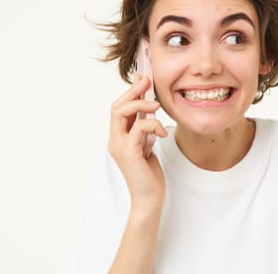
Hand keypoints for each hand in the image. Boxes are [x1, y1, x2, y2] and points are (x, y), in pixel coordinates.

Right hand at [108, 73, 167, 207]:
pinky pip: (138, 128)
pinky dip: (153, 124)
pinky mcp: (129, 152)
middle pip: (116, 107)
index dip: (130, 92)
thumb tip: (150, 109)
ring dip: (140, 104)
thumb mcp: (148, 145)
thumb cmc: (150, 174)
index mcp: (119, 137)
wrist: (149, 198)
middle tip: (147, 81)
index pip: (119, 109)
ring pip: (120, 113)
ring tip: (156, 105)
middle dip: (132, 91)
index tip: (142, 78)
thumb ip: (145, 129)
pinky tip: (162, 132)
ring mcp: (119, 146)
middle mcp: (115, 140)